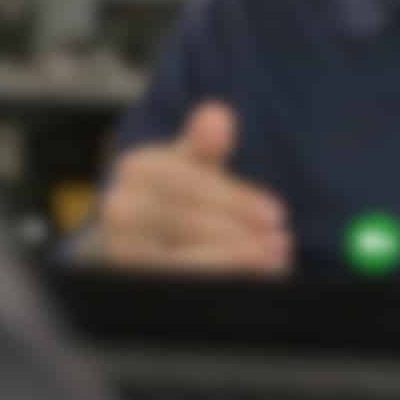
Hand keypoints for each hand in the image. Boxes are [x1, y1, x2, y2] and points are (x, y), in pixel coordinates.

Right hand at [98, 102, 291, 275]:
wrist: (140, 240)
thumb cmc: (178, 198)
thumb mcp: (194, 167)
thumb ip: (205, 145)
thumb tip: (219, 115)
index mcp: (136, 168)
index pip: (189, 183)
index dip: (235, 200)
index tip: (277, 214)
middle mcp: (118, 208)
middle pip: (185, 222)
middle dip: (239, 233)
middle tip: (281, 241)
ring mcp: (120, 248)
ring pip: (181, 257)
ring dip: (233, 260)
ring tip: (274, 260)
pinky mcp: (130, 281)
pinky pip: (177, 284)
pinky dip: (217, 282)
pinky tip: (250, 279)